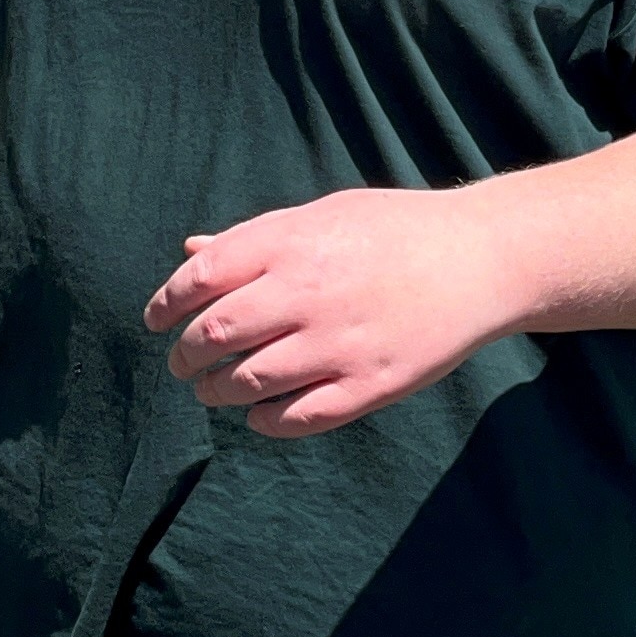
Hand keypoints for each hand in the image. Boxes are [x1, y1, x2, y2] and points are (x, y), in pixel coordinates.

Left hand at [143, 186, 531, 439]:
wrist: (479, 259)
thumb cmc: (394, 231)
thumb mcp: (322, 215)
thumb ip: (254, 239)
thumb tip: (190, 253)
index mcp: (291, 242)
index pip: (199, 279)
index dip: (165, 304)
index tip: (155, 321)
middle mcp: (308, 292)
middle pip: (213, 336)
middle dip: (183, 355)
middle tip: (181, 363)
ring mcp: (339, 344)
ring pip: (245, 384)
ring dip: (215, 392)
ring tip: (213, 389)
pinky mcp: (369, 386)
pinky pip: (294, 419)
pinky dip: (262, 421)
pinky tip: (259, 413)